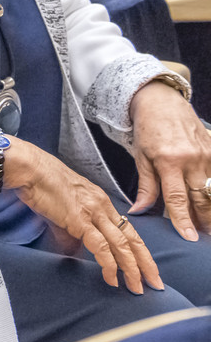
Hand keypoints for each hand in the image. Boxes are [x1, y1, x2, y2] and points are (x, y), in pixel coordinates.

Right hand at [3, 136, 164, 293]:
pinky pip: (101, 246)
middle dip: (146, 263)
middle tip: (155, 284)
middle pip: (133, 238)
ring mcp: (93, 212)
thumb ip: (70, 231)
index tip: (144, 267)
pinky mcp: (80, 220)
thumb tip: (73, 252)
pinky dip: (109, 265)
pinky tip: (111, 278)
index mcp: (100, 200)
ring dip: (132, 269)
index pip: (126, 229)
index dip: (139, 250)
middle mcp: (102, 206)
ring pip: (122, 245)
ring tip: (137, 288)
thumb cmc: (39, 182)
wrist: (28, 168)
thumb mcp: (61, 207)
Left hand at [129, 80, 210, 240]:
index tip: (189, 238)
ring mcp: (207, 154)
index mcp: (168, 161)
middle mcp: (192, 159)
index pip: (177, 199)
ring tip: (209, 226)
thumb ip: (146, 186)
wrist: (161, 102)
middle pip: (202, 198)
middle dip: (204, 221)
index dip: (183, 220)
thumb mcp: (141, 157)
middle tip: (203, 238)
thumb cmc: (148, 130)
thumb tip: (138, 211)